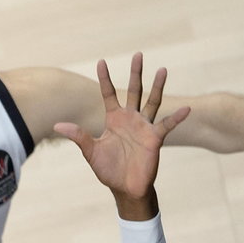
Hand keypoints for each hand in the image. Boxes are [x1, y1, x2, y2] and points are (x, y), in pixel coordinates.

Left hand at [54, 53, 189, 201]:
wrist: (125, 188)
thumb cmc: (108, 170)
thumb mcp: (91, 151)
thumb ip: (78, 136)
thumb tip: (57, 125)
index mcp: (114, 120)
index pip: (109, 94)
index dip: (105, 79)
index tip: (101, 61)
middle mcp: (130, 119)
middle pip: (134, 91)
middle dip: (136, 73)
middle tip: (138, 54)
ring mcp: (144, 127)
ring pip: (152, 102)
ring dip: (158, 86)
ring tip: (163, 69)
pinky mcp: (155, 138)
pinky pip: (167, 125)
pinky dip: (176, 117)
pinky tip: (186, 109)